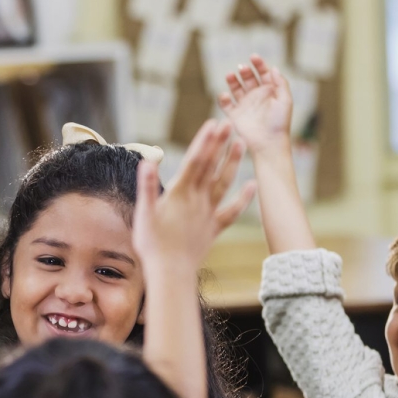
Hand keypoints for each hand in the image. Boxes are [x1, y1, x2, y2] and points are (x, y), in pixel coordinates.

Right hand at [133, 120, 254, 275]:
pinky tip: (253, 185)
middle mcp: (197, 200)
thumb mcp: (143, 216)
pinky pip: (231, 211)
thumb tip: (147, 163)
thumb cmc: (152, 246)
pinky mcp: (213, 228)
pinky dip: (243, 198)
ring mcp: (208, 213)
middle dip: (219, 144)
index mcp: (180, 194)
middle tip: (228, 123)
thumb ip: (147, 188)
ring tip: (241, 144)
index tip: (213, 124)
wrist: (171, 274)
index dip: (204, 142)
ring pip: (223, 184)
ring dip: (233, 163)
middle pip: (210, 167)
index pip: (195, 161)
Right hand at [218, 55, 292, 154]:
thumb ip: (281, 83)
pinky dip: (223, 98)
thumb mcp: (285, 101)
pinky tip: (225, 95)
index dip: (259, 63)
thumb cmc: (279, 123)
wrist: (268, 143)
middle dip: (245, 70)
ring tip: (230, 75)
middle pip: (248, 78)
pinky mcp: (234, 115)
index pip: (263, 73)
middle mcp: (256, 96)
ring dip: (232, 80)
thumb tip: (274, 68)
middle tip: (243, 68)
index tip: (253, 57)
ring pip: (235, 88)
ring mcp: (245, 105)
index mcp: (269, 92)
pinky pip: (226, 104)